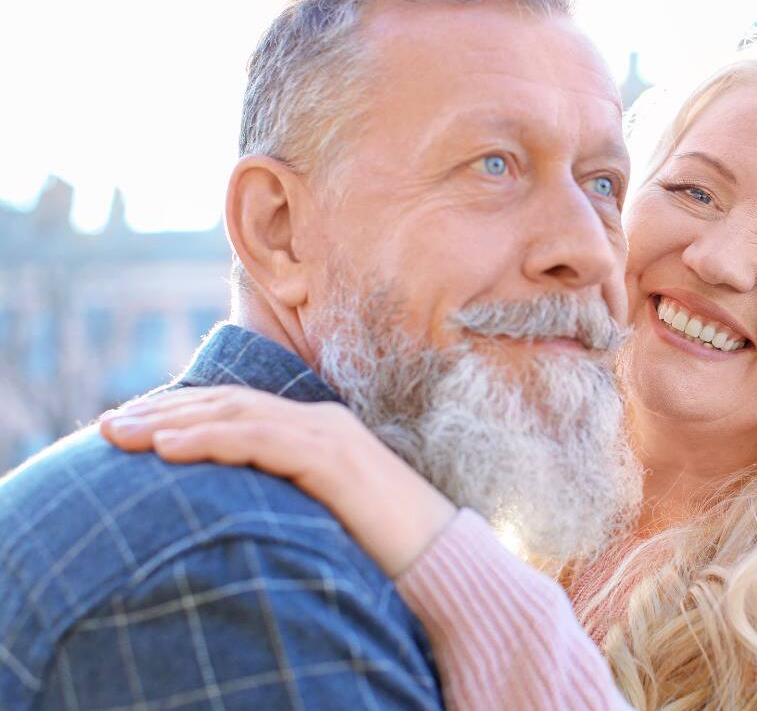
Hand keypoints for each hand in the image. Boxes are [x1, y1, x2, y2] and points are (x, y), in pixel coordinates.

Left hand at [99, 386, 456, 576]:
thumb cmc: (385, 549)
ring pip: (236, 415)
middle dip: (163, 410)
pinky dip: (208, 439)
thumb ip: (286, 498)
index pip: (238, 409)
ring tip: (119, 434)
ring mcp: (328, 435)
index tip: (133, 427)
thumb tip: (236, 513)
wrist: (443, 561)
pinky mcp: (332, 459)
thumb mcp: (324, 514)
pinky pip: (258, 441)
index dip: (182, 413)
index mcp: (319, 431)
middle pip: (228, 403)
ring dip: (170, 422)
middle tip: (107, 426)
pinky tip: (167, 449)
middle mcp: (321, 422)